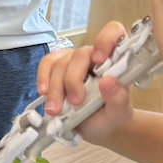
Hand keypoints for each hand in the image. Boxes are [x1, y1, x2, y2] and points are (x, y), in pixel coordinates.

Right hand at [37, 21, 136, 143]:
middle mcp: (94, 56)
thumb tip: (108, 82)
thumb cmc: (109, 116)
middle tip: (75, 103)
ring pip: (61, 63)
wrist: (94, 128)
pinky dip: (43, 77)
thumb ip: (119, 99)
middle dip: (73, 80)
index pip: (114, 33)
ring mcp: (74, 60)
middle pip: (80, 55)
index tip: (99, 61)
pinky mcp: (57, 66)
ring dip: (56, 87)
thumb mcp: (118, 114)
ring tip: (55, 110)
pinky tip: (44, 93)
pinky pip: (47, 64)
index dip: (105, 41)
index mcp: (115, 61)